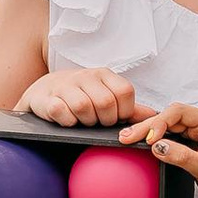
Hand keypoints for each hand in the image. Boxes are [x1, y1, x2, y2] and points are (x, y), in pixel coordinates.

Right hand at [16, 68, 137, 128]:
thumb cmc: (81, 95)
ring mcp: (65, 85)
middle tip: (98, 122)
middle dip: (105, 120)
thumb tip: (154, 115)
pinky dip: (67, 121)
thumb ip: (128, 107)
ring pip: (83, 107)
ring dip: (86, 121)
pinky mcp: (47, 98)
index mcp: (104, 74)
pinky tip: (68, 120)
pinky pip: (61, 111)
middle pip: (106, 102)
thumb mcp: (105, 95)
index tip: (116, 118)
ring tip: (83, 121)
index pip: (125, 92)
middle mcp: (85, 76)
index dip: (124, 111)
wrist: (44, 90)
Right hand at [121, 99, 197, 197]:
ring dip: (147, 131)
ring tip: (127, 138)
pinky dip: (153, 139)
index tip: (150, 139)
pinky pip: (167, 135)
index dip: (160, 123)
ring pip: (165, 125)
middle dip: (147, 126)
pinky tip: (140, 142)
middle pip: (168, 117)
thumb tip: (159, 147)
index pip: (178, 112)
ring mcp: (194, 132)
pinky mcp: (187, 142)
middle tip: (127, 137)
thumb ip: (182, 157)